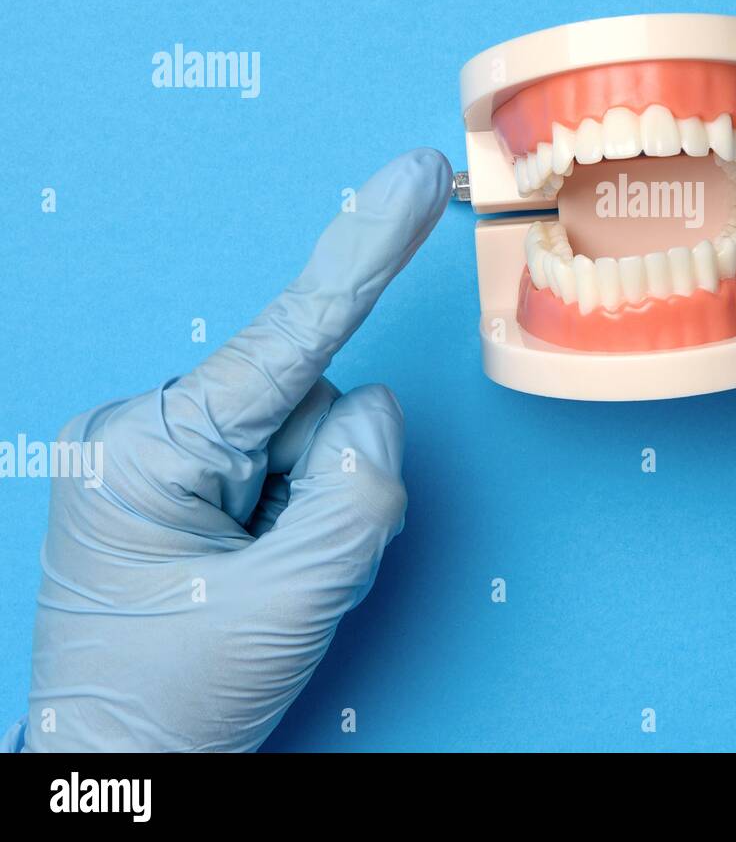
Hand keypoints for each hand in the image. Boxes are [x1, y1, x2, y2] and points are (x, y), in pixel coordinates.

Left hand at [5, 149, 450, 752]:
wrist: (116, 766)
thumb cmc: (178, 697)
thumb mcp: (290, 604)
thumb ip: (359, 490)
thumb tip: (372, 412)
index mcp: (149, 449)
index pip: (287, 337)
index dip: (366, 248)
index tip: (415, 173)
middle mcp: (144, 428)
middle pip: (310, 403)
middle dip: (322, 481)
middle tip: (274, 570)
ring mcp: (157, 448)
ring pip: (306, 435)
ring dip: (308, 506)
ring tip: (255, 577)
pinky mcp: (177, 470)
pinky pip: (282, 459)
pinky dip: (293, 512)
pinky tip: (250, 562)